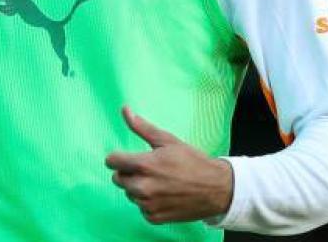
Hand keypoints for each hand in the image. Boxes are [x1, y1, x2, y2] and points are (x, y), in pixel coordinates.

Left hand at [105, 105, 233, 224]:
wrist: (216, 188)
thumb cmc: (192, 161)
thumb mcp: (168, 140)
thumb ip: (142, 127)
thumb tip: (125, 110)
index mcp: (144, 165)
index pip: (112, 161)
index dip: (118, 158)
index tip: (127, 158)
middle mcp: (143, 187)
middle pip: (118, 179)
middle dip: (129, 172)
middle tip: (148, 169)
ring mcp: (148, 204)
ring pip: (129, 194)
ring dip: (138, 188)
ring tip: (159, 181)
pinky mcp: (154, 217)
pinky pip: (141, 208)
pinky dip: (148, 202)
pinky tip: (164, 195)